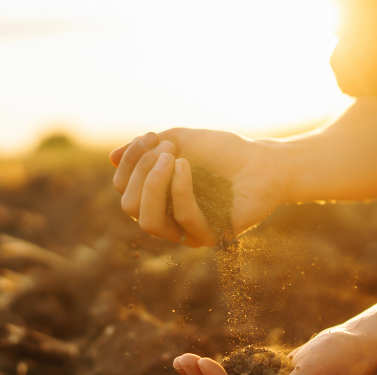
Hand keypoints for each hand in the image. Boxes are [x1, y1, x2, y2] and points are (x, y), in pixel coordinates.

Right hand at [110, 128, 288, 246]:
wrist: (264, 161)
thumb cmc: (224, 151)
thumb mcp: (180, 141)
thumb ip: (146, 149)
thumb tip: (111, 159)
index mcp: (156, 197)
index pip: (123, 188)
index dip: (130, 161)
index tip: (153, 136)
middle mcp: (166, 218)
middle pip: (129, 206)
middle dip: (141, 172)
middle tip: (167, 147)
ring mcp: (186, 232)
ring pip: (148, 221)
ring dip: (153, 185)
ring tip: (172, 157)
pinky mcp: (210, 236)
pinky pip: (183, 219)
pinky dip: (180, 189)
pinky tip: (185, 166)